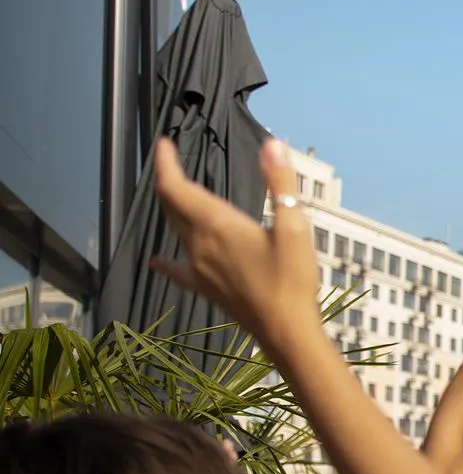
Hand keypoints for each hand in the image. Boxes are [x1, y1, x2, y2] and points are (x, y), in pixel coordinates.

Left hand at [151, 137, 318, 346]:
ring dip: (172, 209)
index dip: (165, 164)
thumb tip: (273, 144)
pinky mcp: (206, 287)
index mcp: (217, 225)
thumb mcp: (294, 226)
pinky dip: (166, 262)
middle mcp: (199, 244)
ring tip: (176, 196)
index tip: (164, 143)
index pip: (176, 187)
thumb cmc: (292, 279)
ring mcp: (199, 268)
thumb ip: (280, 183)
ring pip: (176, 231)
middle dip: (168, 181)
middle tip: (170, 162)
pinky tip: (158, 262)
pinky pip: (178, 270)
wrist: (285, 330)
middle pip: (172, 207)